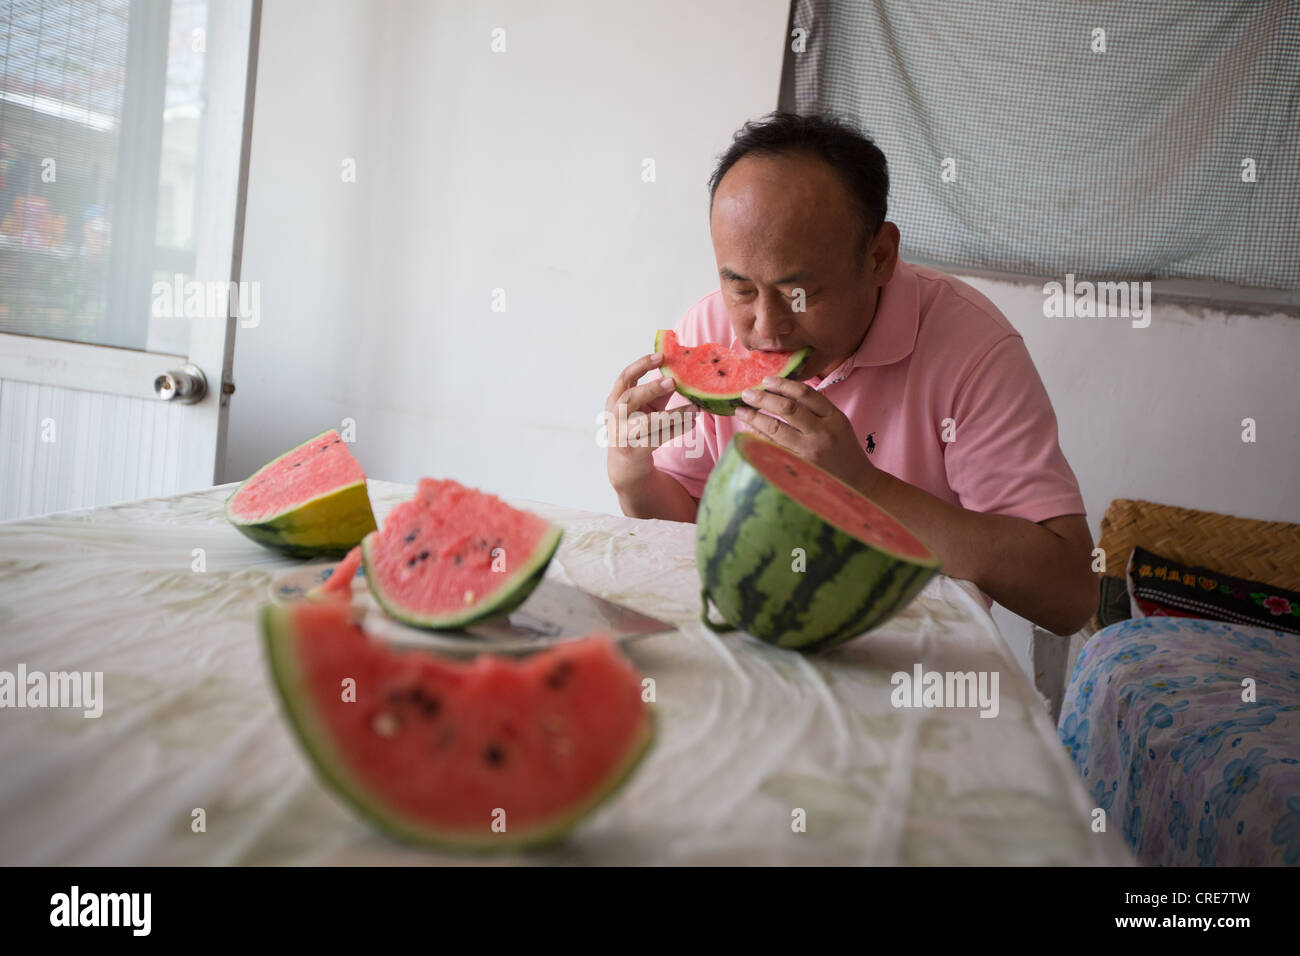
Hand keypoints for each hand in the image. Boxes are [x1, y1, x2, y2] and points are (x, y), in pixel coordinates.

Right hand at [604, 352, 695, 489]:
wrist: (625, 465)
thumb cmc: (637, 429)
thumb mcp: (646, 408)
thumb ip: (658, 392)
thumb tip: (681, 372)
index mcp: (615, 399)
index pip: (625, 377)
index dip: (641, 365)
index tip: (661, 356)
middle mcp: (614, 416)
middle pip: (630, 397)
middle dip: (651, 388)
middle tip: (673, 381)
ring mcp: (622, 434)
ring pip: (647, 422)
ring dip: (672, 415)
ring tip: (694, 408)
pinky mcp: (634, 451)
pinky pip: (657, 438)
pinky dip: (676, 430)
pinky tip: (691, 423)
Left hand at [736, 376, 881, 496]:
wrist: (857, 483)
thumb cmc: (843, 449)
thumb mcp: (837, 423)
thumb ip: (815, 409)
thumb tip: (781, 392)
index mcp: (834, 417)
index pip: (805, 394)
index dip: (782, 384)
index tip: (766, 380)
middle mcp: (822, 433)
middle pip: (787, 409)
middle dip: (763, 399)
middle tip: (746, 394)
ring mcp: (809, 452)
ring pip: (775, 429)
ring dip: (754, 418)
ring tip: (741, 411)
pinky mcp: (799, 466)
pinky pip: (773, 448)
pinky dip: (758, 437)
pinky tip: (748, 431)